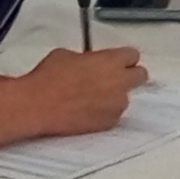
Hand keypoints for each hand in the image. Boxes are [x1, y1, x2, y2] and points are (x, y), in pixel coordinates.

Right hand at [16, 44, 145, 133]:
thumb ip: (87, 58)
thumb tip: (88, 63)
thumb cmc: (49, 78)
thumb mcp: (66, 55)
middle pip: (140, 76)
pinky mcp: (109, 123)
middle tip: (114, 78)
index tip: (117, 61)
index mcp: (111, 60)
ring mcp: (117, 105)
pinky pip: (113, 115)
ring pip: (125, 97)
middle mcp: (120, 82)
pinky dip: (104, 113)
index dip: (123, 58)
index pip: (133, 55)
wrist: (39, 105)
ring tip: (92, 98)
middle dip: (130, 75)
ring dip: (114, 96)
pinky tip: (87, 111)